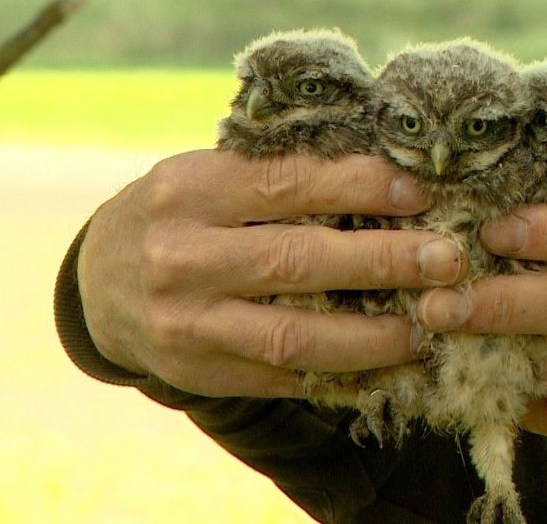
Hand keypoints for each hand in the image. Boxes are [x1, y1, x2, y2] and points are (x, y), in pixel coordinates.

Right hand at [77, 149, 466, 397]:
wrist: (99, 282)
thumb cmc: (183, 212)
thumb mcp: (210, 174)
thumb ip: (277, 172)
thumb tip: (388, 169)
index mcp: (189, 188)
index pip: (287, 183)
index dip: (359, 186)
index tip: (420, 191)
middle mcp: (181, 256)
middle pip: (298, 261)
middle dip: (384, 261)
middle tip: (447, 260)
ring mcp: (186, 322)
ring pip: (293, 335)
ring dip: (371, 335)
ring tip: (426, 326)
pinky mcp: (197, 371)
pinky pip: (280, 377)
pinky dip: (339, 373)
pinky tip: (386, 363)